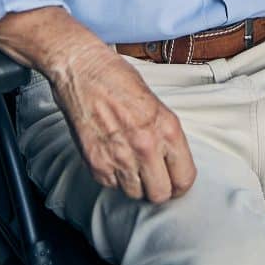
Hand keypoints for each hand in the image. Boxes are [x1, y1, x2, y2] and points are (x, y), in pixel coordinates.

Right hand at [0, 5, 197, 203]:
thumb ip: (164, 134)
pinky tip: (112, 155)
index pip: (184, 178)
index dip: (180, 184)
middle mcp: (146, 146)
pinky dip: (113, 176)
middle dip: (158, 189)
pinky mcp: (96, 162)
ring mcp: (119, 156)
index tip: (175, 183)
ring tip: (130, 164)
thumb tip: (170, 160)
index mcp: (167, 128)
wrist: (80, 70)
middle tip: (153, 179)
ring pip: (135, 194)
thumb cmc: (116, 78)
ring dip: (135, 184)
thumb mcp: (155, 102)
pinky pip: (111, 185)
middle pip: (160, 194)